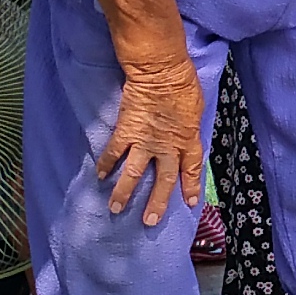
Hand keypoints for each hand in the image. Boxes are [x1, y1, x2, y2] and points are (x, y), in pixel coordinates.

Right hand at [96, 58, 205, 227]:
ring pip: (134, 174)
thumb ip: (189, 127)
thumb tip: (186, 133)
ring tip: (115, 209)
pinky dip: (105, 164)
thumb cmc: (183, 85)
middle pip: (163, 181)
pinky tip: (99, 176)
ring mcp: (145, 142)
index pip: (191, 170)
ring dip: (124, 193)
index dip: (190, 186)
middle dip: (156, 203)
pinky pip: (114, 153)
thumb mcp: (196, 110)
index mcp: (188, 141)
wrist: (161, 72)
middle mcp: (167, 148)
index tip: (189, 202)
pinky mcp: (126, 132)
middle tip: (149, 222)